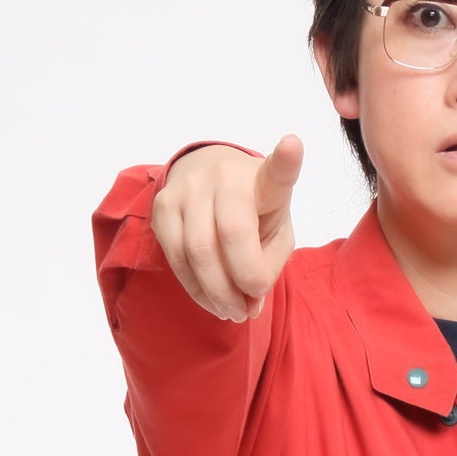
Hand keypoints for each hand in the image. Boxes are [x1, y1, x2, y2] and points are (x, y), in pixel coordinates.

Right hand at [151, 134, 303, 322]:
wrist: (207, 180)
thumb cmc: (254, 212)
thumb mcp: (275, 232)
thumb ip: (269, 266)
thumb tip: (250, 303)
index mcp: (262, 180)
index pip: (276, 172)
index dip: (285, 160)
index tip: (293, 145)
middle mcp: (224, 176)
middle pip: (230, 235)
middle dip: (241, 283)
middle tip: (247, 309)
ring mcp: (189, 188)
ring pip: (197, 253)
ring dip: (216, 294)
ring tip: (231, 310)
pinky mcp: (163, 206)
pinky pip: (176, 259)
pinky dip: (195, 289)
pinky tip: (211, 297)